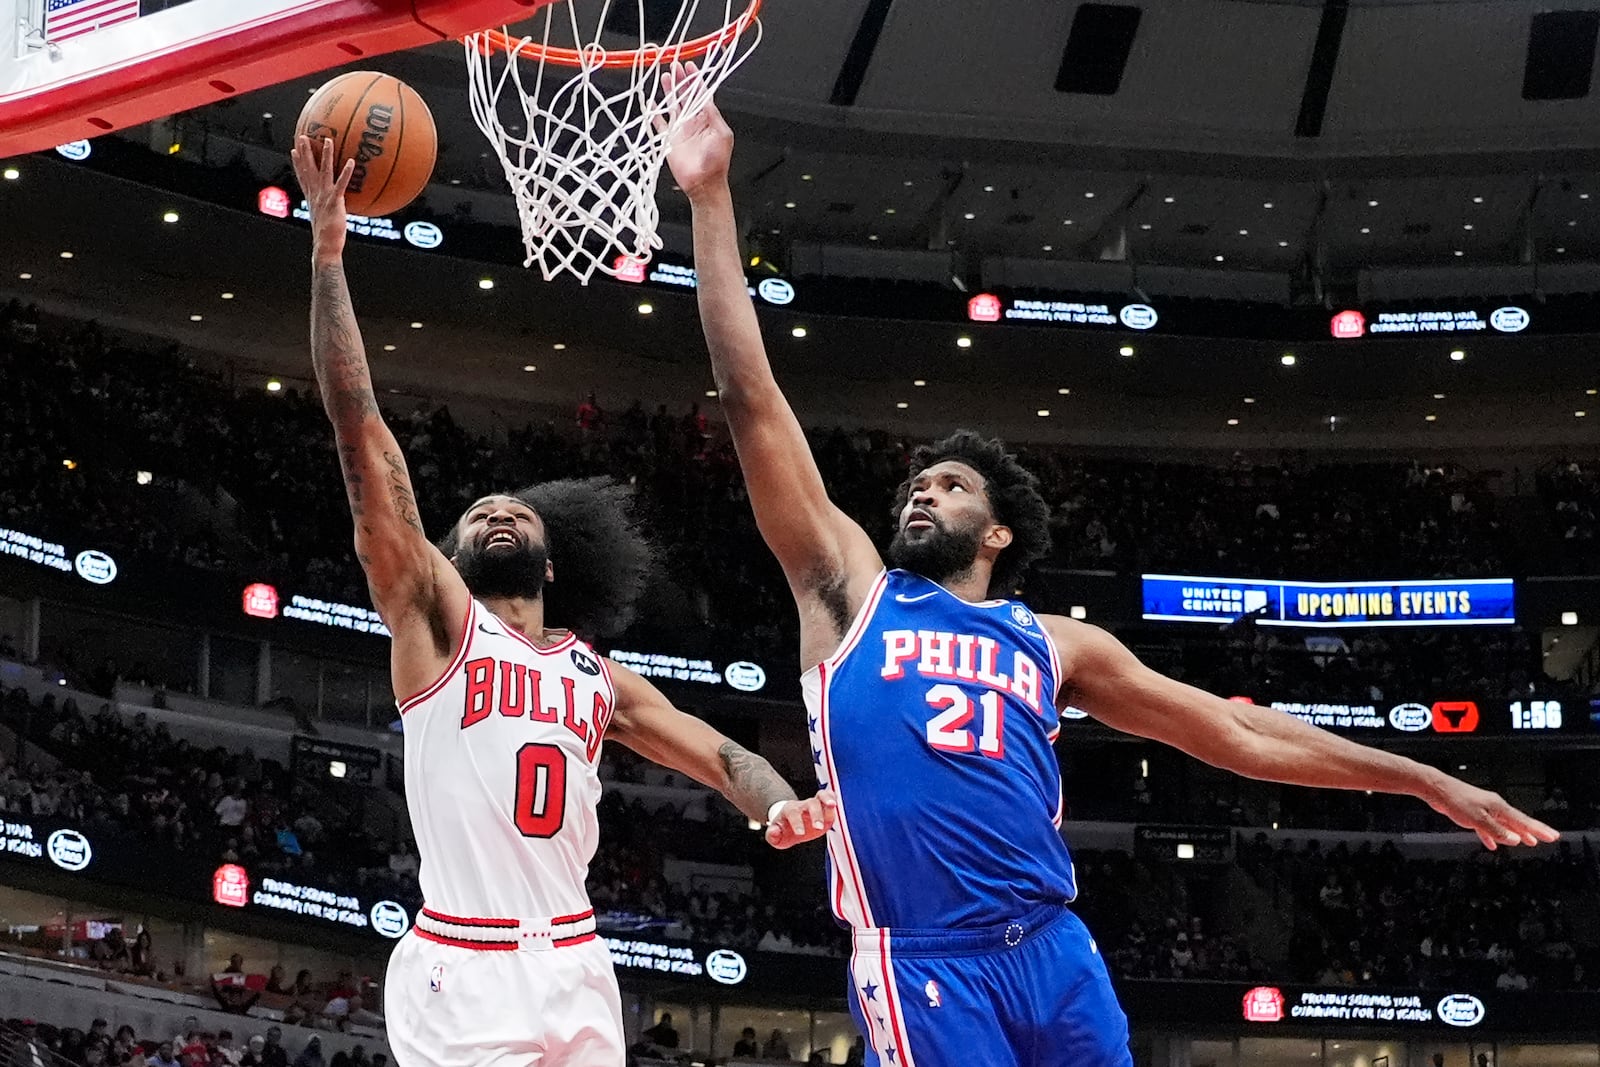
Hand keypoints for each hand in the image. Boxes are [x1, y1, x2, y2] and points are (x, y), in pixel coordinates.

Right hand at [289, 134, 355, 260]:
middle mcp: (316, 194)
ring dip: (325, 155)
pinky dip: (345, 173)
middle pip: (308, 169)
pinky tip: (351, 162)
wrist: (325, 246)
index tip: (294, 149)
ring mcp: (324, 197)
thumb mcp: (325, 218)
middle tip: (302, 136)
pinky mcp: (334, 202)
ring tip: (328, 140)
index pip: (302, 176)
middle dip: (305, 152)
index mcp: (311, 197)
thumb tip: (334, 207)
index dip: (298, 162)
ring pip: (324, 171)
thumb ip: (328, 209)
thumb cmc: (327, 236)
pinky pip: (341, 184)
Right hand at [661, 61, 733, 201]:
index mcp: (708, 119)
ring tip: (665, 76)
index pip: (701, 94)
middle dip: (681, 80)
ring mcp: (681, 130)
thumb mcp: (722, 133)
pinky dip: (655, 113)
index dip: (695, 79)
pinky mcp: (669, 140)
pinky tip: (651, 103)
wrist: (704, 183)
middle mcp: (694, 121)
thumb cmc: (716, 162)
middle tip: (674, 65)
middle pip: (686, 96)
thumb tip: (706, 98)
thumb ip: (713, 114)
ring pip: (673, 105)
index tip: (689, 66)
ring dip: (669, 91)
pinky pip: (660, 123)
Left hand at [764, 790, 836, 849]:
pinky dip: (833, 798)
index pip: (793, 813)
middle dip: (816, 814)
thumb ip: (772, 835)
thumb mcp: (775, 836)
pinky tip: (836, 805)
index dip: (797, 822)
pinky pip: (830, 796)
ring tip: (832, 805)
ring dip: (827, 799)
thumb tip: (774, 832)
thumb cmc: (784, 830)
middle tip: (818, 827)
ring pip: (821, 795)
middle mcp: (803, 805)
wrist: (790, 823)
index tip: (800, 833)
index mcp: (790, 811)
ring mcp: (814, 804)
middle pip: (810, 803)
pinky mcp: (825, 806)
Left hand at [1423, 775, 1558, 850]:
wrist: (1436, 789)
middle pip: (1518, 821)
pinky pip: (1487, 826)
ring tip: (1527, 842)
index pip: (1523, 821)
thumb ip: (1496, 831)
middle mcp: (1494, 807)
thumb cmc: (1455, 800)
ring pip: (1504, 824)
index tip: (1552, 836)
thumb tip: (1515, 840)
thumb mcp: (1477, 819)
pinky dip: (1491, 836)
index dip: (1538, 830)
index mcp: (1499, 807)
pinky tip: (1492, 844)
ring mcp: (1484, 809)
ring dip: (1515, 834)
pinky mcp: (1473, 812)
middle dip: (1533, 831)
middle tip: (1548, 838)